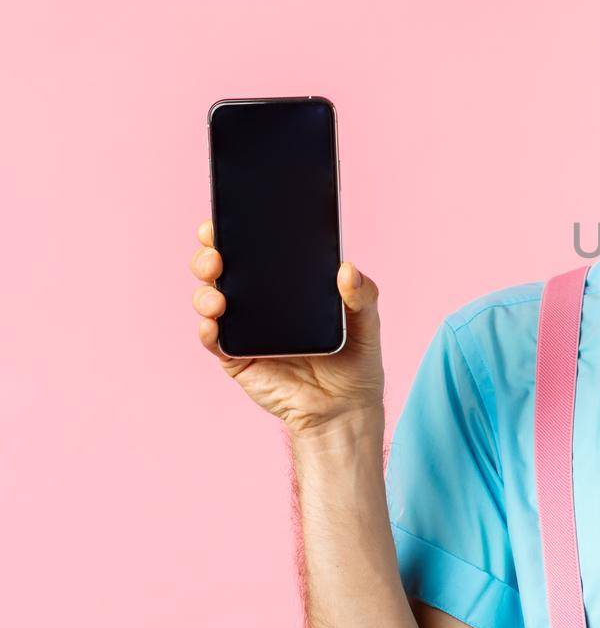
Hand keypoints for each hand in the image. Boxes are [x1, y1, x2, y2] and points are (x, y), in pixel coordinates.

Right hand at [190, 219, 385, 438]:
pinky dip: (207, 331)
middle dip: (209, 256)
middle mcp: (259, 301)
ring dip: (205, 294)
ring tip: (218, 298)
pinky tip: (212, 325)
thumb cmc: (355, 361)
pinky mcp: (237, 358)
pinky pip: (214, 341)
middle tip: (215, 256)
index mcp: (287, 284)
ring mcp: (245, 329)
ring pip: (210, 300)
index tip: (224, 218)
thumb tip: (348, 268)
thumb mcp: (367, 324)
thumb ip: (363, 296)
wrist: (344, 409)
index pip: (255, 250)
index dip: (234, 231)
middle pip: (223, 270)